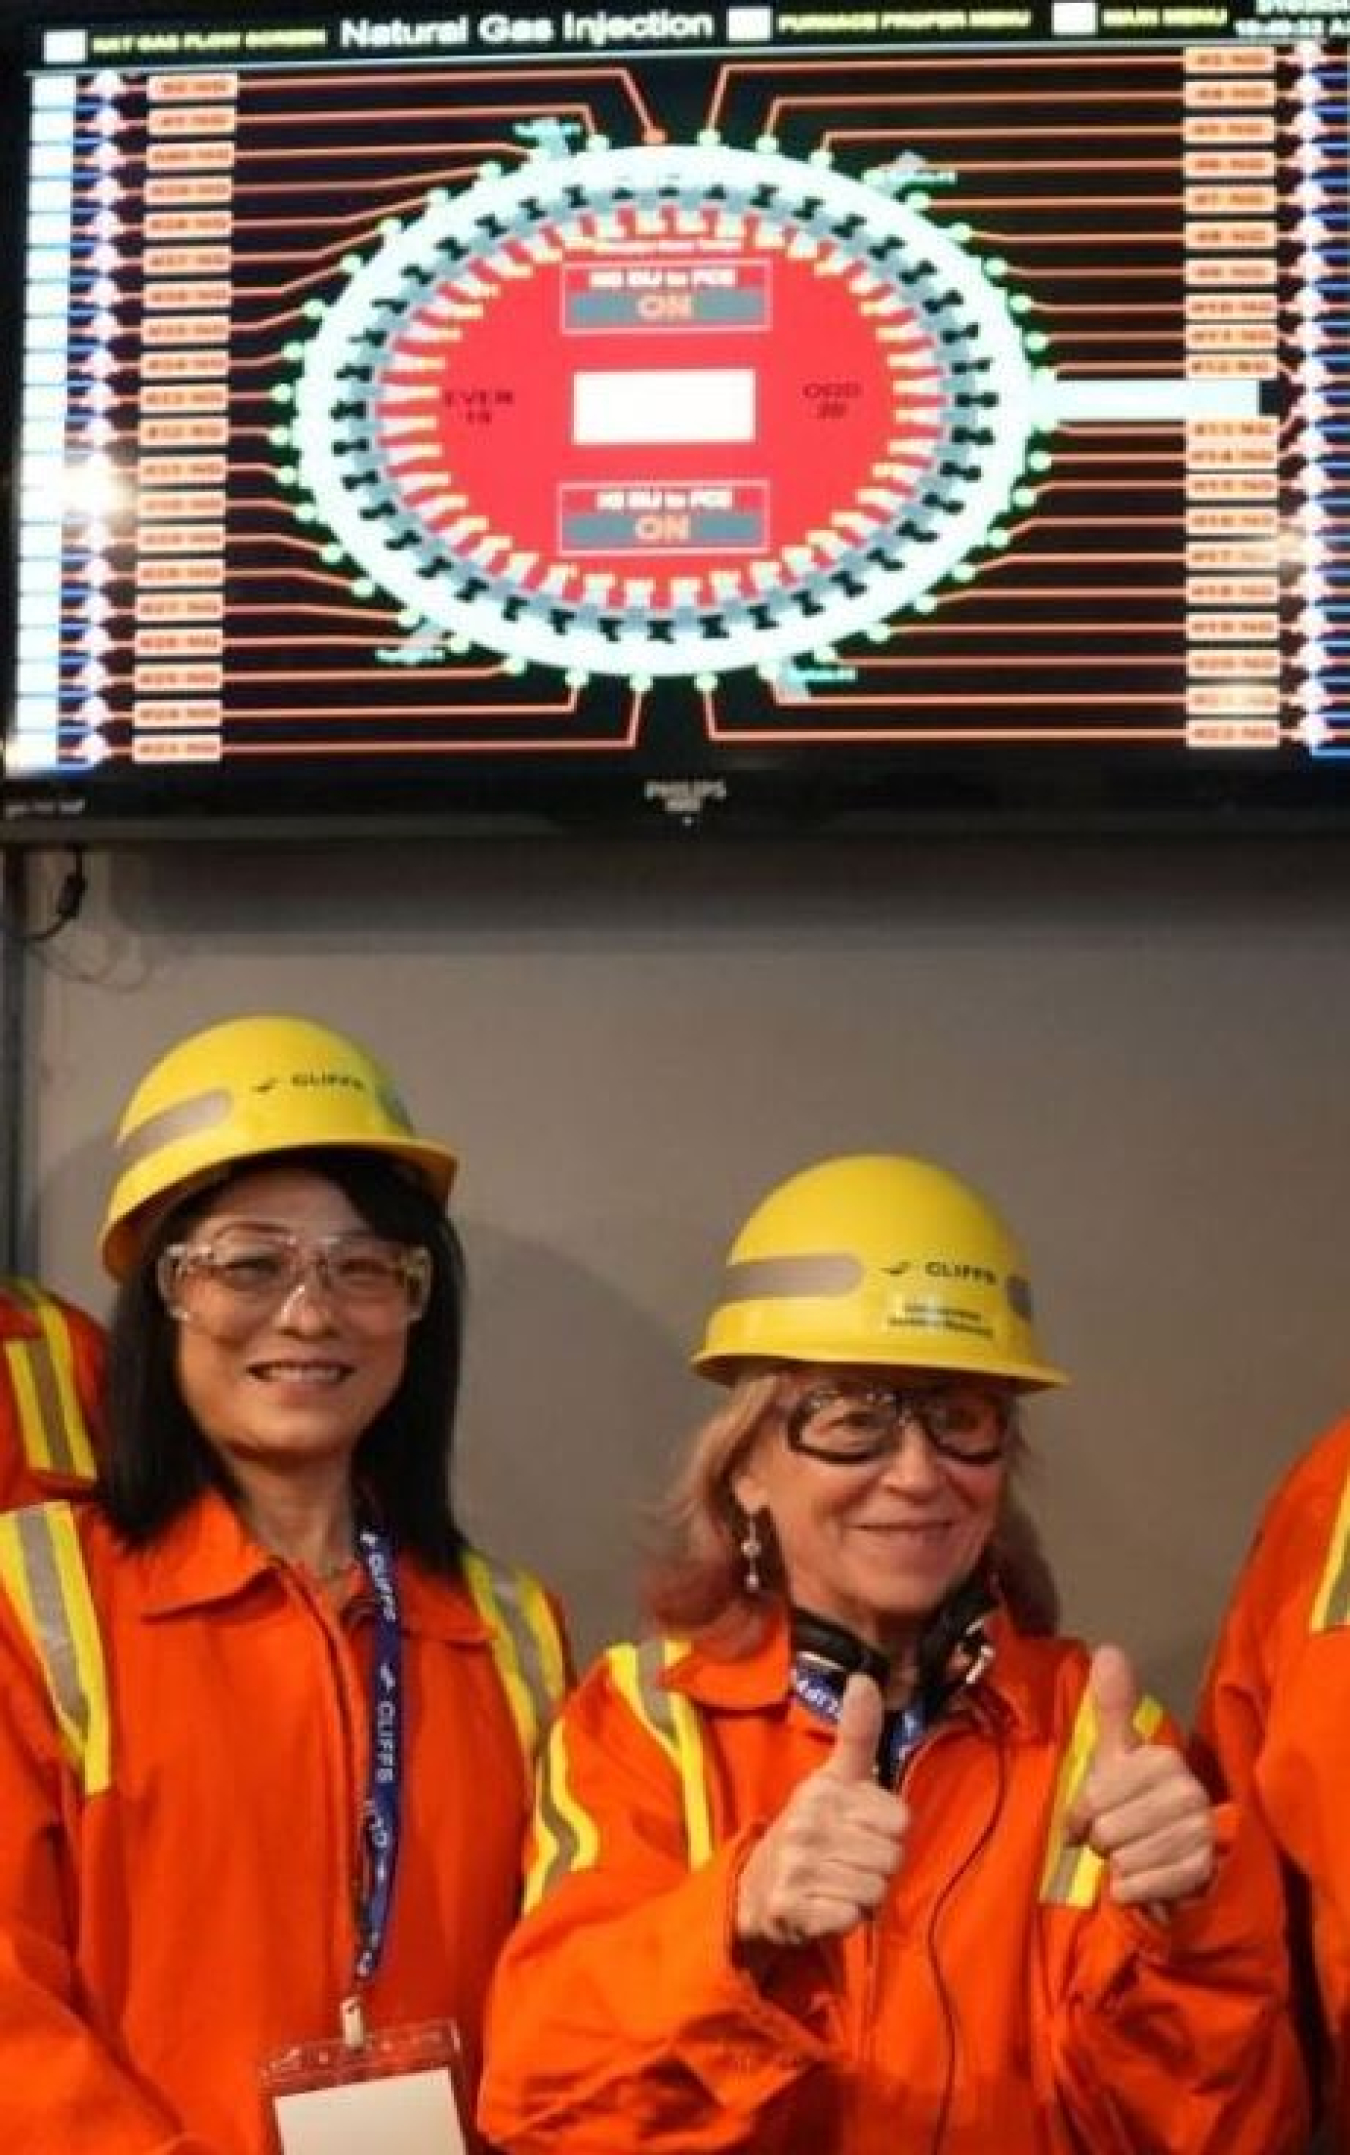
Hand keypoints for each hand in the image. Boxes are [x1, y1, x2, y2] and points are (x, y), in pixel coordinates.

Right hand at [735, 1674, 906, 1948]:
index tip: (862, 1827)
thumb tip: (864, 1677)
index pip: (900, 1819)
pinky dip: (846, 1919)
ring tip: (837, 1883)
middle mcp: (807, 1823)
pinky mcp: (792, 1908)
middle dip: (878, 1866)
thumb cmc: (811, 1828)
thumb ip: (857, 1732)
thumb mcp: (834, 1778)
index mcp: (824, 1789)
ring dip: (863, 1895)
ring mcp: (797, 1866)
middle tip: (848, 1860)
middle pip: (892, 1858)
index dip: (888, 1830)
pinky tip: (826, 1906)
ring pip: (875, 1891)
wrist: (756, 1887)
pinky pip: (851, 1918)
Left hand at [1065, 1643, 1213, 1910]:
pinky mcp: (1202, 1873)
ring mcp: (1199, 1833)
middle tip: (1119, 1837)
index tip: (1090, 1817)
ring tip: (1134, 1855)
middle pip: (1108, 1831)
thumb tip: (1110, 1649)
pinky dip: (1133, 1890)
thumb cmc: (1134, 1802)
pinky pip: (1142, 1886)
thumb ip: (1113, 1706)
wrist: (1177, 1858)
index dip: (1082, 1813)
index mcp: (1163, 1760)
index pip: (1093, 1797)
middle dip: (1103, 1841)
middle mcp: (1188, 1792)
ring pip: (1124, 1860)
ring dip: (1119, 1866)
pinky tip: (1143, 1880)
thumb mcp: (1117, 1755)